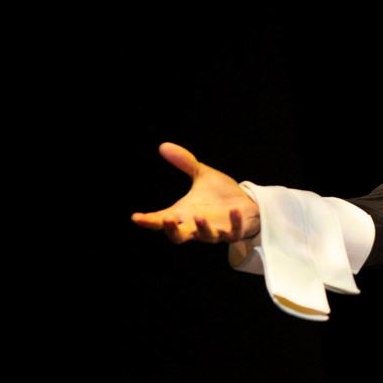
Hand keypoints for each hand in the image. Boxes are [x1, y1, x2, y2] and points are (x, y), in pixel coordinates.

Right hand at [131, 142, 260, 244]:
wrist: (247, 203)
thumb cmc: (220, 193)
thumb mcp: (202, 174)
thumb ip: (185, 163)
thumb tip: (163, 146)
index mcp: (185, 214)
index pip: (161, 220)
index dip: (149, 221)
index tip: (136, 218)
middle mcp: (197, 226)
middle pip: (178, 237)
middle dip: (172, 230)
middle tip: (166, 220)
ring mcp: (216, 231)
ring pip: (205, 237)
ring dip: (202, 228)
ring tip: (199, 216)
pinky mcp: (234, 232)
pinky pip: (233, 232)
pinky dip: (234, 222)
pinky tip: (234, 210)